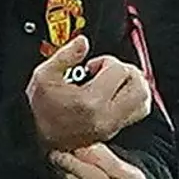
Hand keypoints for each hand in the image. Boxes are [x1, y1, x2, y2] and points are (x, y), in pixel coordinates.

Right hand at [26, 36, 151, 150]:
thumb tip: (82, 42)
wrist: (34, 136)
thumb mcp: (44, 75)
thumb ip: (66, 55)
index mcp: (91, 100)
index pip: (119, 70)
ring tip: (116, 81)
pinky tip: (117, 95)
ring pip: (144, 101)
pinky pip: (137, 113)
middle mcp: (106, 115)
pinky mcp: (112, 131)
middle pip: (139, 85)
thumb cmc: (37, 109)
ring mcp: (111, 125)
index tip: (91, 66)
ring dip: (134, 85)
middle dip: (126, 71)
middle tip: (109, 70)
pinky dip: (134, 100)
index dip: (105, 61)